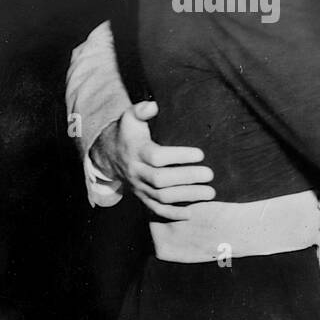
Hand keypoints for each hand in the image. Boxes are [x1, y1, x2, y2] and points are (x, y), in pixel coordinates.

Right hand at [93, 100, 215, 220]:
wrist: (109, 155)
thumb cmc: (128, 133)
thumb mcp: (130, 118)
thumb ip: (141, 110)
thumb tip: (153, 105)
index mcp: (136, 151)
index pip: (157, 156)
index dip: (179, 156)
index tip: (200, 154)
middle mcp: (137, 171)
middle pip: (161, 179)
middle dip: (187, 178)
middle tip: (210, 175)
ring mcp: (139, 187)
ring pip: (162, 197)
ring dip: (187, 196)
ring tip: (210, 193)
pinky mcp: (142, 197)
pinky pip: (155, 209)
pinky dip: (172, 214)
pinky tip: (190, 213)